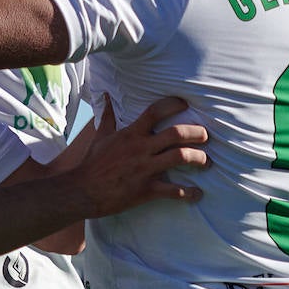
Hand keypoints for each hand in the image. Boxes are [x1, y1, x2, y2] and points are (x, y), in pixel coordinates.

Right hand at [78, 96, 206, 215]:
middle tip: (205, 136)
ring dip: (199, 158)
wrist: (83, 191)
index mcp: (131, 134)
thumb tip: (104, 95)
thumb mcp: (101, 135)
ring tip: (206, 161)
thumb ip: (108, 115)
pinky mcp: (147, 190)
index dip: (173, 104)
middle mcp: (141, 148)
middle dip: (196, 133)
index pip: (155, 111)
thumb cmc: (93, 163)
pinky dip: (189, 193)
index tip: (185, 104)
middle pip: (176, 133)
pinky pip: (174, 191)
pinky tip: (197, 194)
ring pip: (180, 157)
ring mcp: (145, 169)